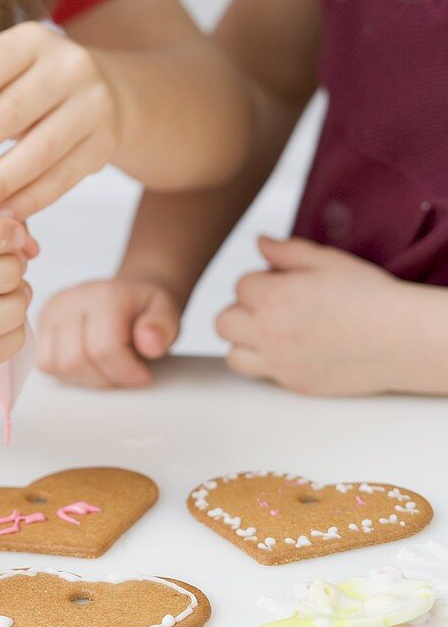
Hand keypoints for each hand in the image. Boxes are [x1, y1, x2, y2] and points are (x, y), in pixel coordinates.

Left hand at [0, 23, 119, 219]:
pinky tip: (1, 213)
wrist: (106, 93)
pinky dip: (30, 199)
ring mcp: (94, 103)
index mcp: (31, 40)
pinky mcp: (106, 141)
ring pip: (40, 149)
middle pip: (10, 112)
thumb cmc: (31, 88)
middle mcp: (69, 65)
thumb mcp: (3, 77)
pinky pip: (64, 176)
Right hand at [37, 278, 180, 388]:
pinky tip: (89, 363)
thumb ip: (163, 327)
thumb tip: (149, 343)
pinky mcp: (41, 325)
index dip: (125, 372)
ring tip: (106, 367)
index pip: (103, 348)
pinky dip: (67, 372)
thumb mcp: (167, 313)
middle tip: (124, 372)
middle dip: (104, 378)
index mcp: (105, 294)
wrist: (128, 296)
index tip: (143, 376)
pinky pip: (45, 364)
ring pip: (56, 364)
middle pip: (75, 360)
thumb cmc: (145, 309)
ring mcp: (52, 311)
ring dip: (84, 378)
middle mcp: (71, 299)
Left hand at [216, 236, 406, 395]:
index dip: (261, 281)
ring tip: (272, 331)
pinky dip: (265, 363)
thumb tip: (260, 242)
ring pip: (233, 352)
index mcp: (274, 296)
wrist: (401, 339)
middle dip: (243, 309)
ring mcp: (279, 362)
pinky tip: (289, 350)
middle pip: (224, 320)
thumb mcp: (327, 260)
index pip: (240, 285)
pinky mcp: (293, 384)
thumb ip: (286, 250)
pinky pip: (260, 375)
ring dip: (244, 340)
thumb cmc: (369, 296)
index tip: (283, 282)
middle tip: (271, 306)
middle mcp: (269, 331)